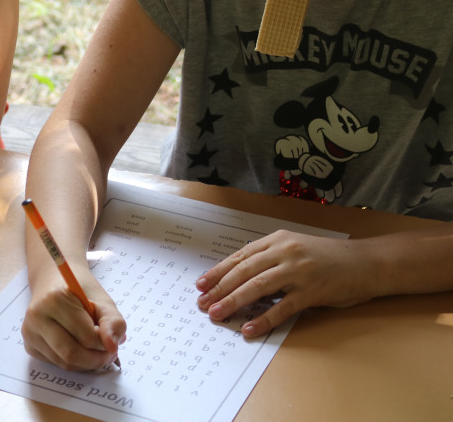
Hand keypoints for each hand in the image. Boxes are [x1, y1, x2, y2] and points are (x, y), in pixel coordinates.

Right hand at [22, 277, 125, 371]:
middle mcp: (37, 316)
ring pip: (65, 363)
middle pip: (72, 355)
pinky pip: (57, 364)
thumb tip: (112, 346)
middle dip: (96, 359)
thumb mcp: (103, 302)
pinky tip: (78, 347)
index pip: (87, 337)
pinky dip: (74, 362)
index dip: (105, 343)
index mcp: (55, 300)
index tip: (111, 338)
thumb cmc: (80, 292)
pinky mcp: (29, 345)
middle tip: (108, 353)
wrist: (53, 283)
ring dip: (86, 362)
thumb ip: (113, 323)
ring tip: (95, 348)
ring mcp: (30, 332)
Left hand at [195, 231, 375, 336]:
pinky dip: (263, 318)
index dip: (218, 271)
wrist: (368, 262)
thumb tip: (241, 282)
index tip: (201, 284)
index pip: (239, 256)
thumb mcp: (295, 249)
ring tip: (217, 314)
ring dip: (234, 301)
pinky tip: (249, 328)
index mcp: (277, 240)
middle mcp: (285, 252)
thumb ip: (271, 261)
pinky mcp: (313, 291)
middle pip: (243, 271)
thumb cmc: (330, 258)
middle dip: (219, 288)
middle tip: (202, 303)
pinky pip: (283, 308)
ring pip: (257, 286)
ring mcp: (299, 271)